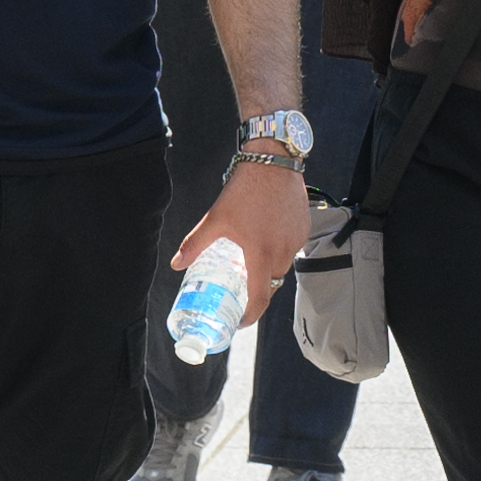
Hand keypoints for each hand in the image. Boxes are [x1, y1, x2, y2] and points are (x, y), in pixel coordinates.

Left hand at [172, 147, 312, 319]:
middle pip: (272, 281)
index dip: (250, 315)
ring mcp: (296, 239)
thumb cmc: (244, 189)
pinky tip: (268, 235)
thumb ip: (195, 243)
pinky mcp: (304, 227)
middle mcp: (282, 251)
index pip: (260, 297)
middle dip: (259, 287)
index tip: (241, 320)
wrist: (272, 160)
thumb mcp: (215, 219)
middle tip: (242, 283)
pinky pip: (293, 247)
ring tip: (253, 256)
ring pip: (283, 264)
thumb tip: (176, 264)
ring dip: (269, 266)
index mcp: (260, 253)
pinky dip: (281, 248)